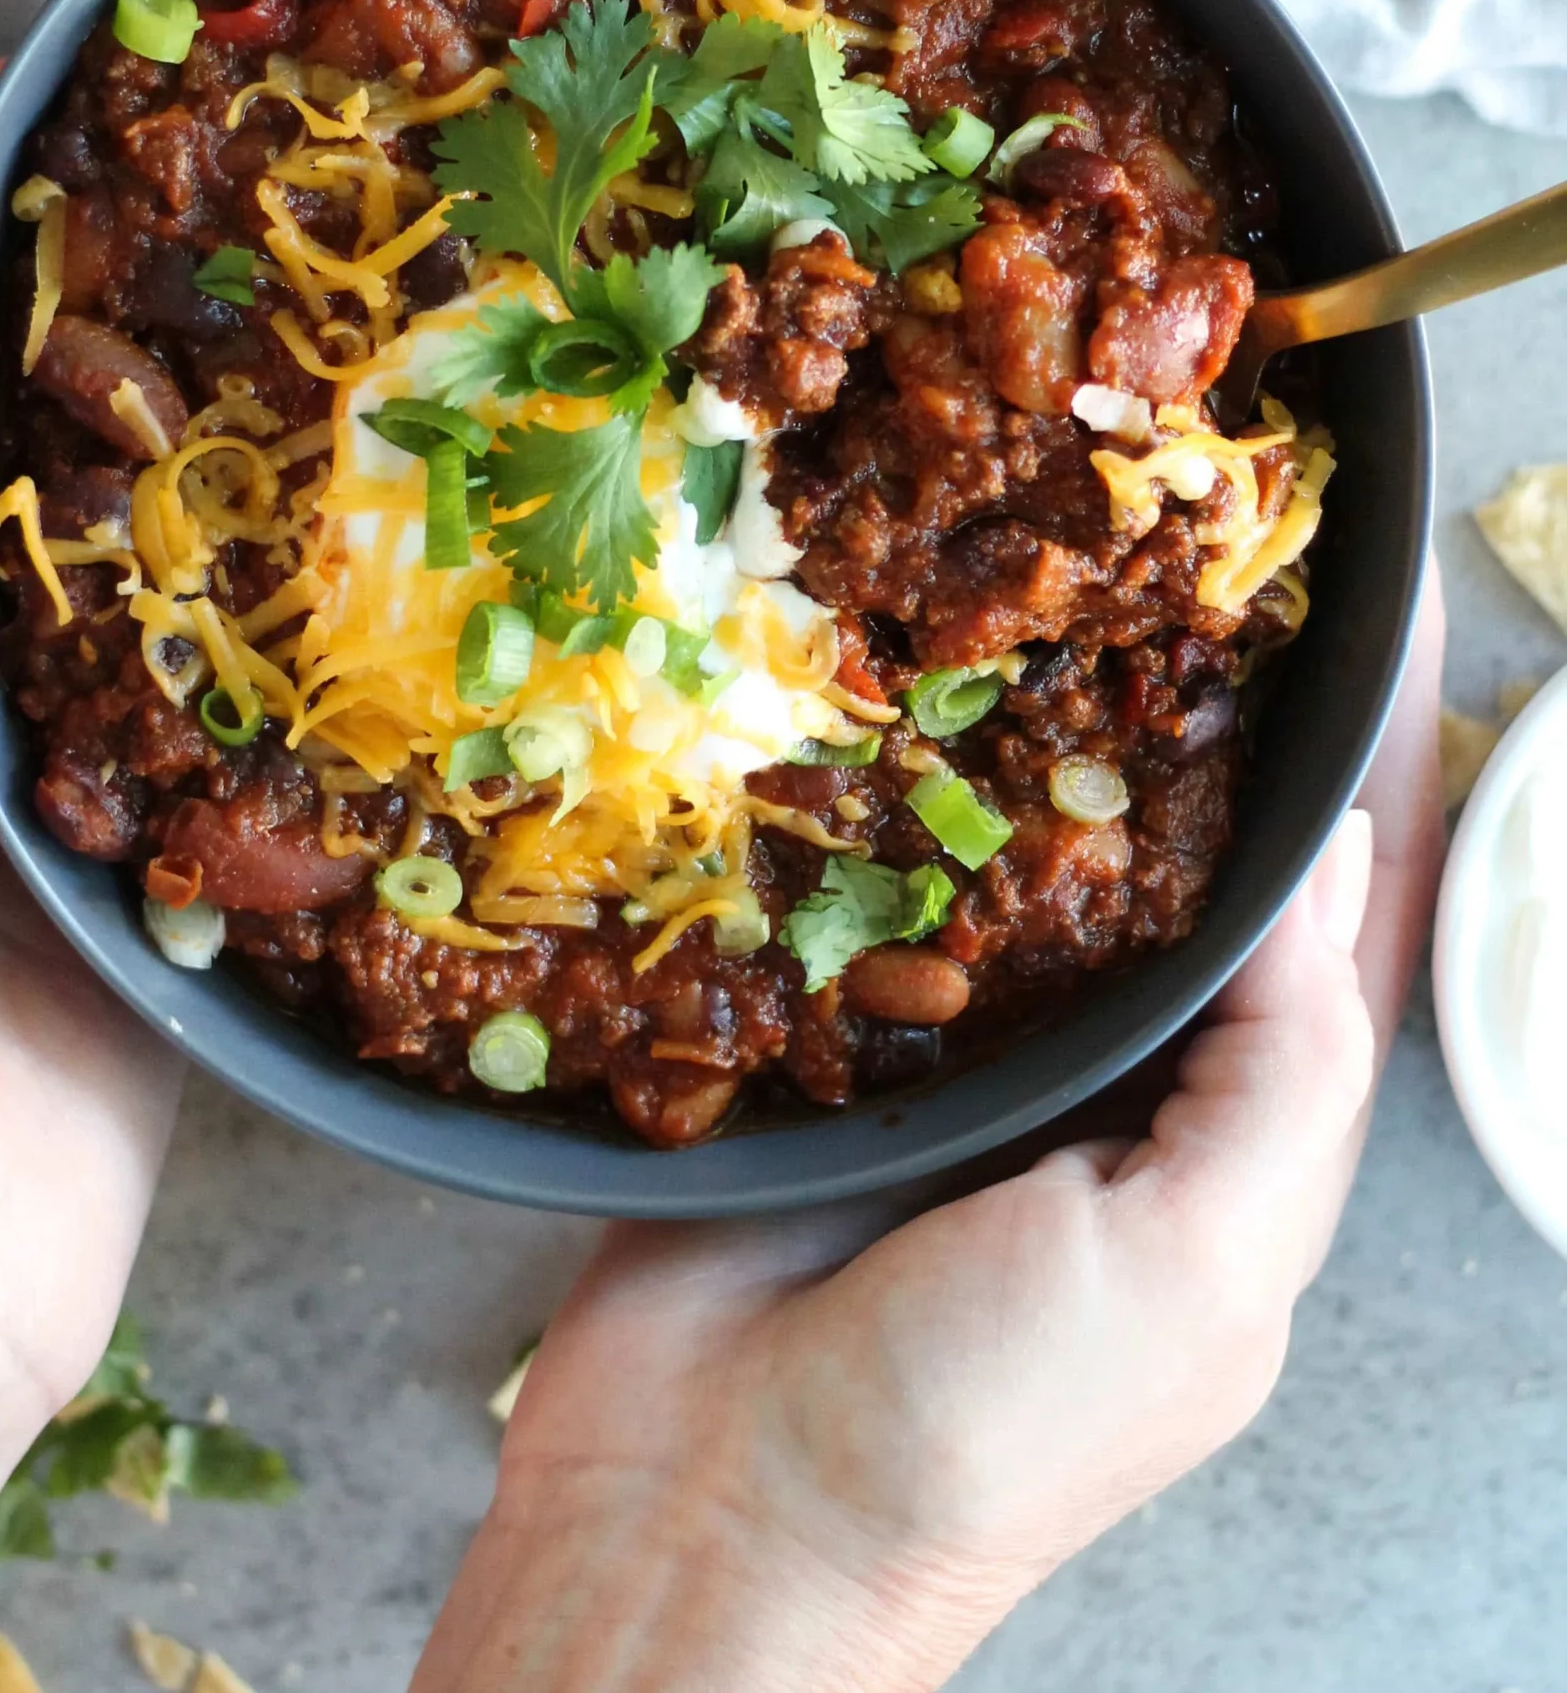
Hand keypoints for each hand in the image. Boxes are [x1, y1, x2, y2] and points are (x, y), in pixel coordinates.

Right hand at [417, 577, 1444, 1692]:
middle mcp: (1101, 1095)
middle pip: (1169, 880)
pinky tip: (879, 695)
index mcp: (1220, 1156)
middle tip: (1190, 569)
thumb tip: (1332, 858)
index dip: (1365, 797)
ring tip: (1044, 593)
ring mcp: (957, 1065)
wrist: (709, 1516)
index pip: (1328, 946)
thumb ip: (1283, 1066)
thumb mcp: (1199, 1269)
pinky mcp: (823, 1040)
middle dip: (1193, 739)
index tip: (1375, 641)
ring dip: (1037, 744)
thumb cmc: (979, 1425)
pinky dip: (883, 799)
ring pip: (1017, 866)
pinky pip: (867, 892)